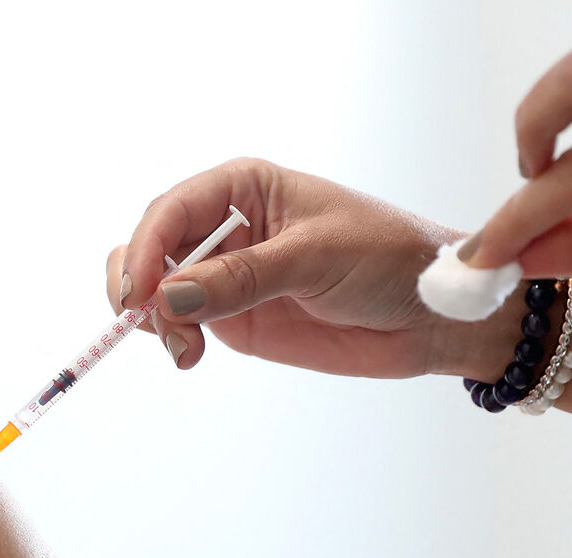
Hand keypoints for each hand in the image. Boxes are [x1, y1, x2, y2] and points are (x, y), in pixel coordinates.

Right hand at [106, 158, 469, 377]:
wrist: (431, 315)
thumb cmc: (388, 259)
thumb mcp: (315, 258)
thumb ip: (240, 277)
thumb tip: (167, 297)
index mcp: (245, 187)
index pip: (172, 209)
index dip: (146, 247)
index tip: (140, 293)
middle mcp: (227, 226)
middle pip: (150, 245)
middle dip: (139, 284)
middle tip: (149, 322)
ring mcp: (226, 274)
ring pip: (156, 288)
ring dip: (152, 318)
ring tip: (185, 349)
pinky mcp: (234, 317)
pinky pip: (179, 321)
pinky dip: (170, 338)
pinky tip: (190, 355)